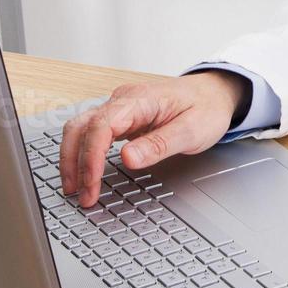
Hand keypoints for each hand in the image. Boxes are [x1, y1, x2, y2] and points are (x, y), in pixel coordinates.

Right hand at [58, 70, 247, 207]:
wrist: (214, 93)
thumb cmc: (206, 108)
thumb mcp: (192, 130)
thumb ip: (159, 145)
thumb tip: (127, 159)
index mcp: (140, 99)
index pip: (102, 125)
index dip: (91, 156)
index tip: (91, 183)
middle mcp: (123, 100)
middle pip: (82, 126)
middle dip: (74, 162)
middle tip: (79, 194)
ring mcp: (119, 107)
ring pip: (81, 129)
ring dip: (73, 158)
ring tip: (75, 188)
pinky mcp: (120, 118)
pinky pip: (91, 133)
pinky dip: (82, 153)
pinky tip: (83, 172)